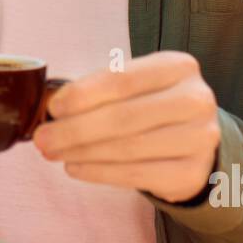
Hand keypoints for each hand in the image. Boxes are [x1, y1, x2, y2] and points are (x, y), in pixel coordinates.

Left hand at [32, 51, 219, 202]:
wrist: (194, 142)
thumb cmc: (152, 106)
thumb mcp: (135, 86)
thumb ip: (99, 90)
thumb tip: (52, 108)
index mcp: (178, 67)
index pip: (122, 79)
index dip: (83, 95)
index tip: (53, 108)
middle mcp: (196, 100)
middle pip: (124, 117)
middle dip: (75, 129)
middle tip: (42, 139)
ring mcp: (200, 139)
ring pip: (127, 148)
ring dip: (82, 152)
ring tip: (54, 153)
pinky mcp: (192, 173)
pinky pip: (135, 175)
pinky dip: (99, 172)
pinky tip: (75, 168)